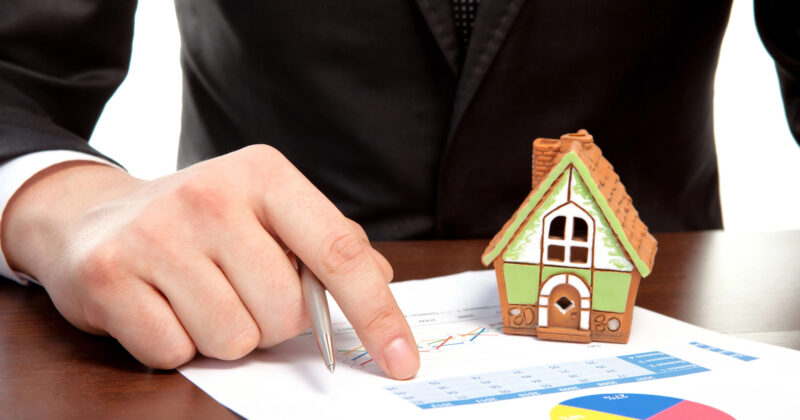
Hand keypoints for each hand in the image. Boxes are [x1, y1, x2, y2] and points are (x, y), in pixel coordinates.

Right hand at [1, 145, 419, 378]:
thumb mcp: (267, 213)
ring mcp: (155, 234)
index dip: (378, 313)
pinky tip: (160, 306)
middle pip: (283, 312)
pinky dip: (177, 344)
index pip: (339, 252)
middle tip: (236, 289)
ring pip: (234, 340)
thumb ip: (326, 245)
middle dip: (270, 320)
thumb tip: (380, 280)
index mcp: (265, 175)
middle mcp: (211, 195)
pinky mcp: (108, 275)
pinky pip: (177, 352)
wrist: (93, 216)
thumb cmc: (200, 224)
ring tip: (196, 295)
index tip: (403, 360)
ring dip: (224, 335)